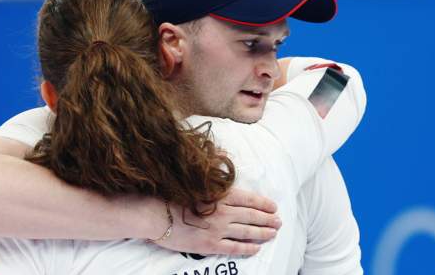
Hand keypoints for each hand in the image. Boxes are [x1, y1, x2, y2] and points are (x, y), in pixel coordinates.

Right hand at [154, 188, 280, 255]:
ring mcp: (218, 230)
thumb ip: (215, 189)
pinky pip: (234, 248)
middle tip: (278, 221)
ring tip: (273, 233)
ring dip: (263, 233)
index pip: (249, 199)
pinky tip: (256, 248)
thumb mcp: (197, 187)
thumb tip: (228, 189)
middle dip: (268, 219)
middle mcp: (223, 212)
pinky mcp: (210, 245)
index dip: (263, 203)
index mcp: (220, 196)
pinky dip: (247, 248)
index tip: (273, 206)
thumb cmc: (172, 197)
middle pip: (252, 216)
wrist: (156, 215)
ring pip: (247, 232)